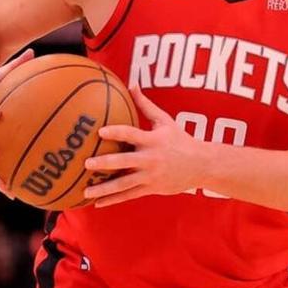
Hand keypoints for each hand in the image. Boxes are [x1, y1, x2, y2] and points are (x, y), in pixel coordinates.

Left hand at [83, 86, 209, 206]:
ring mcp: (150, 175)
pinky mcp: (151, 188)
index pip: (132, 134)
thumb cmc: (180, 139)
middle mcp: (150, 159)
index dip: (117, 132)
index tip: (100, 132)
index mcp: (153, 140)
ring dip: (104, 188)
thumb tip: (131, 85)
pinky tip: (97, 203)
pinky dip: (113, 199)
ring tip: (86, 190)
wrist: (201, 165)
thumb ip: (146, 105)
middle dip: (105, 163)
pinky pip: (129, 195)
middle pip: (125, 161)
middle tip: (87, 163)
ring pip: (124, 183)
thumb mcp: (165, 121)